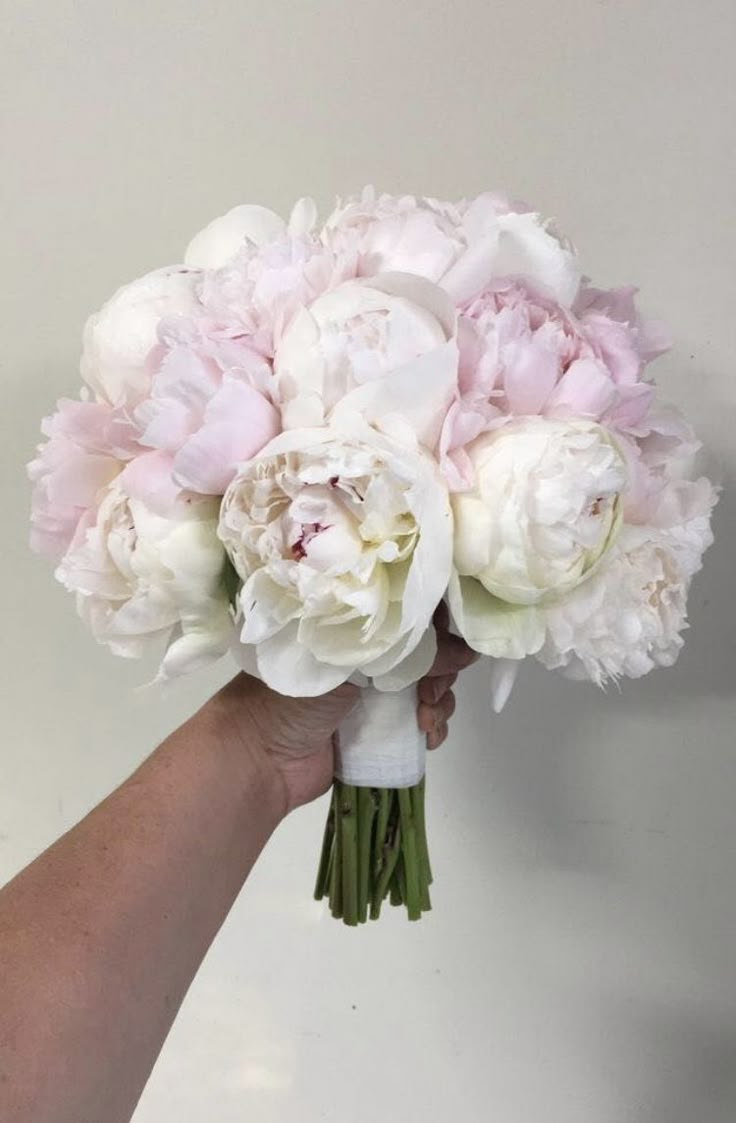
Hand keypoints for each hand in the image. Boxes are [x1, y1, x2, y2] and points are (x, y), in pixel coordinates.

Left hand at [208, 619, 477, 815]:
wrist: (258, 760)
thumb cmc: (291, 696)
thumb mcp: (352, 664)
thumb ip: (408, 652)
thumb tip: (467, 648)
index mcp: (352, 623)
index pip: (409, 608)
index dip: (439, 620)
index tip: (454, 638)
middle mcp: (367, 652)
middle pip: (429, 649)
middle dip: (442, 668)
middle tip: (431, 688)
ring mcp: (375, 692)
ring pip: (431, 686)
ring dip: (440, 700)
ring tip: (425, 718)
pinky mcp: (380, 728)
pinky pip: (422, 722)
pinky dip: (432, 726)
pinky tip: (426, 735)